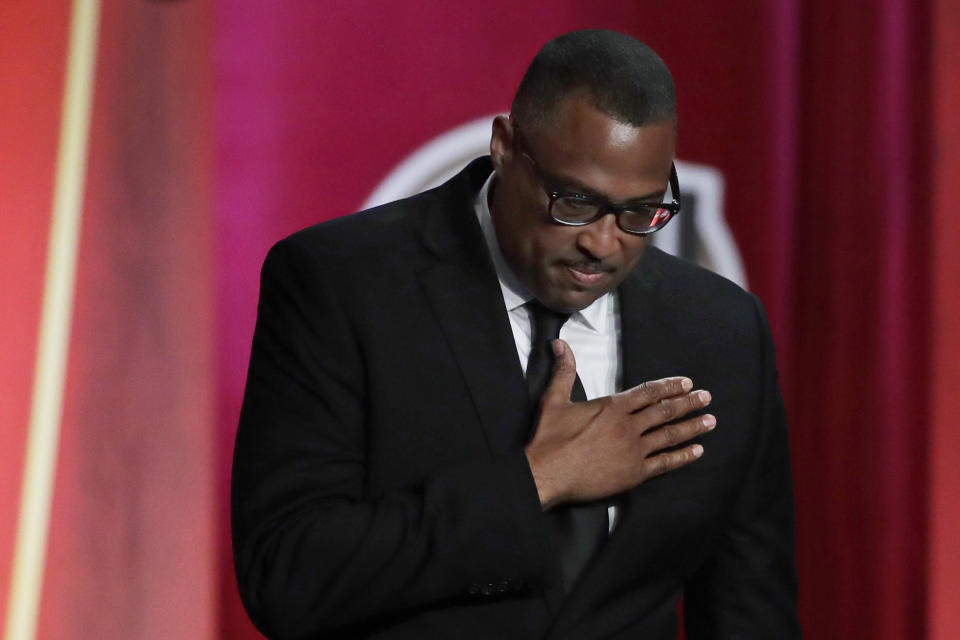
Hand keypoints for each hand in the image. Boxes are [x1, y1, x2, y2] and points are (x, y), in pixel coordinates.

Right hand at [524, 339, 714, 508]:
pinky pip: (665, 463)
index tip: (687, 383)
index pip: (648, 392)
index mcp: (612, 407)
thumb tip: (560, 343)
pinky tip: (697, 451)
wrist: (547, 473)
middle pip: (665, 411)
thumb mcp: (554, 399)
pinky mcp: (634, 473)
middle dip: (688, 403)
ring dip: (692, 426)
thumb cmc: (549, 437)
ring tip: (710, 421)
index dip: (669, 386)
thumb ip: (564, 371)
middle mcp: (628, 426)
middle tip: (707, 398)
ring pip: (670, 435)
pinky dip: (682, 456)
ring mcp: (634, 450)